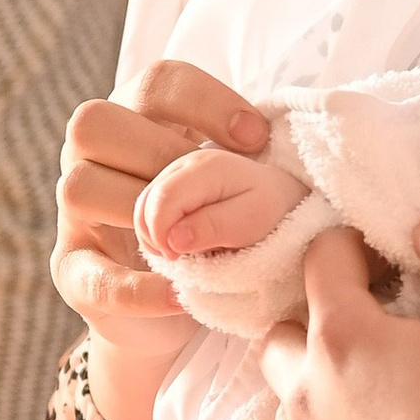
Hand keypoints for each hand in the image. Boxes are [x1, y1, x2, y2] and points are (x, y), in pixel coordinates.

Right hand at [53, 61, 270, 346]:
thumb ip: (237, 155)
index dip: (206, 101)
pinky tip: (181, 295)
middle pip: (94, 121)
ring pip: (79, 188)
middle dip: (161, 151)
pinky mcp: (73, 273)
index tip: (257, 139)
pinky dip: (139, 288)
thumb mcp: (228, 185)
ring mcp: (74, 215)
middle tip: (213, 188)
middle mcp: (90, 158)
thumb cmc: (208, 226)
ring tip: (189, 243)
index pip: (156, 82)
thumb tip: (260, 137)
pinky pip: (93, 274)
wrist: (175, 309)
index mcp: (135, 121)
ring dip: (141, 211)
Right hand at [133, 144, 306, 265]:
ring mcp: (170, 172)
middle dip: (153, 237)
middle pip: (143, 204)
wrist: (279, 197)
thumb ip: (213, 227)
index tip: (179, 257)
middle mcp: (181, 162)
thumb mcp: (251, 221)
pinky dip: (154, 233)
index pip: (162, 202)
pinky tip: (176, 243)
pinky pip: (144, 212)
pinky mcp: (166, 185)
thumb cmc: (270, 211)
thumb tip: (173, 241)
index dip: (162, 236)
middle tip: (179, 257)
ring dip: (153, 237)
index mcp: (203, 166)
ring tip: (182, 253)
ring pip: (140, 209)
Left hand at [257, 216, 419, 419]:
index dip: (353, 246)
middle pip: (279, 339)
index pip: (323, 260)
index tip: (385, 254)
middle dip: (309, 322)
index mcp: (340, 333)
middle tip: (363, 325)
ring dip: (306, 402)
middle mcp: (306, 393)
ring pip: (281, 418)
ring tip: (351, 403)